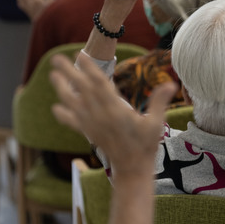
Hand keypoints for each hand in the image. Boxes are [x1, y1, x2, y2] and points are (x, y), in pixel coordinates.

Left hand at [50, 53, 176, 176]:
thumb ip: (160, 101)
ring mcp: (92, 124)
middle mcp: (100, 115)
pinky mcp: (88, 133)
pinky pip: (72, 122)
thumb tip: (172, 84)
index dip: (89, 68)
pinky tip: (56, 108)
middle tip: (56, 58)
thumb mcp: (155, 122)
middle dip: (68, 72)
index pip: (99, 83)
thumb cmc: (145, 144)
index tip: (79, 55)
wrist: (132, 168)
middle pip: (81, 89)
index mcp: (116, 109)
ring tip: (52, 75)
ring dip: (61, 89)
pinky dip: (63, 115)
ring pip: (72, 103)